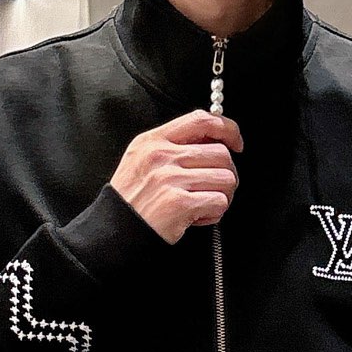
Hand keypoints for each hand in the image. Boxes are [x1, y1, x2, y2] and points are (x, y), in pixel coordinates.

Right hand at [110, 110, 242, 243]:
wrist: (115, 231)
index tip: (236, 143)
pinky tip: (198, 217)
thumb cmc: (132, 199)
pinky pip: (219, 202)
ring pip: (226, 178)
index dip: (227, 129)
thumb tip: (213, 141)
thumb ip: (173, 146)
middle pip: (221, 154)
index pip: (201, 121)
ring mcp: (171, 179)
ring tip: (205, 204)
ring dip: (223, 195)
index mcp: (153, 141)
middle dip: (227, 173)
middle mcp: (162, 156)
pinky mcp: (180, 204)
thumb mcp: (141, 159)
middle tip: (216, 187)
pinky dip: (214, 213)